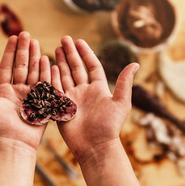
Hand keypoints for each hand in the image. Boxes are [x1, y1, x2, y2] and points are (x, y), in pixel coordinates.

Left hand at [0, 31, 51, 150]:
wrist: (13, 144)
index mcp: (4, 91)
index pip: (7, 67)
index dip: (10, 52)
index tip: (12, 37)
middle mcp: (17, 91)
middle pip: (21, 66)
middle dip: (23, 49)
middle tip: (25, 34)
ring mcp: (30, 95)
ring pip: (33, 71)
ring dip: (34, 56)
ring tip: (35, 41)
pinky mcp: (42, 101)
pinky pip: (44, 83)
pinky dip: (44, 70)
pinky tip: (45, 58)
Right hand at [52, 36, 138, 164]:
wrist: (95, 146)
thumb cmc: (110, 126)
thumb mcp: (121, 102)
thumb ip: (124, 82)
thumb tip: (135, 64)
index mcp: (98, 89)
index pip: (91, 66)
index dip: (85, 53)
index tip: (79, 41)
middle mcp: (84, 92)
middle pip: (75, 68)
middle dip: (69, 53)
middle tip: (63, 39)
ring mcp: (71, 99)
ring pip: (64, 76)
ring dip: (60, 62)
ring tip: (54, 49)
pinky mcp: (60, 107)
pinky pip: (55, 88)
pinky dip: (51, 77)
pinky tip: (49, 65)